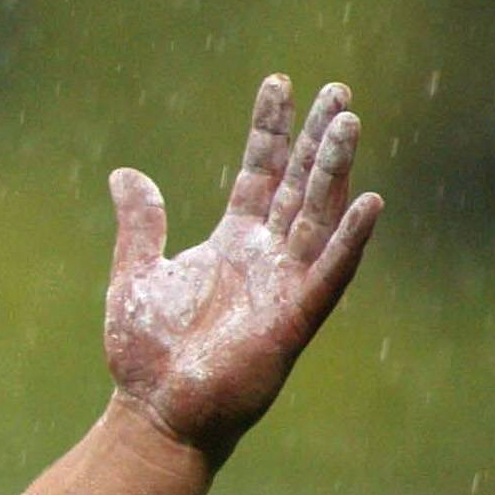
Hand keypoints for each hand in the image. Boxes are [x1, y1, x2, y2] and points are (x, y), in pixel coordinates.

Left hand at [102, 75, 382, 463]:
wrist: (153, 411)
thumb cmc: (147, 354)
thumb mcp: (135, 275)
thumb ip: (141, 224)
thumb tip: (125, 175)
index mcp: (232, 242)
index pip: (259, 172)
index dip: (270, 130)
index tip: (278, 83)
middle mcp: (265, 256)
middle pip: (300, 184)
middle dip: (316, 138)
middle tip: (336, 90)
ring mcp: (284, 284)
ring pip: (319, 216)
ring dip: (335, 171)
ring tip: (348, 123)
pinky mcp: (294, 319)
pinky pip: (329, 273)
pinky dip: (349, 239)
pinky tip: (370, 203)